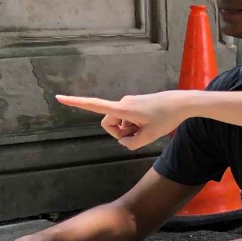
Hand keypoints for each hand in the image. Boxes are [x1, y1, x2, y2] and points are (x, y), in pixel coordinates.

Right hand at [55, 91, 194, 150]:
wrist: (183, 103)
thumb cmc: (166, 118)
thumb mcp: (148, 137)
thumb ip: (130, 143)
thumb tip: (123, 140)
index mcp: (123, 109)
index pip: (94, 105)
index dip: (76, 103)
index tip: (58, 97)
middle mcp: (122, 103)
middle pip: (110, 124)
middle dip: (120, 133)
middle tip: (140, 134)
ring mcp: (128, 102)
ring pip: (120, 123)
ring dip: (130, 129)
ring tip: (149, 127)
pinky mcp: (134, 103)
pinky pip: (128, 119)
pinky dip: (135, 125)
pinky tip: (151, 122)